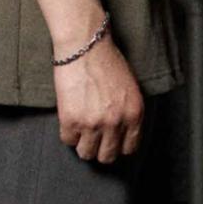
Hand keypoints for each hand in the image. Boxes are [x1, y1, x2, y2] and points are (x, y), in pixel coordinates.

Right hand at [54, 29, 143, 164]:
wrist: (85, 47)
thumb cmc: (107, 62)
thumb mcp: (130, 89)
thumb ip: (128, 112)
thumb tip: (120, 133)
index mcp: (134, 114)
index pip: (129, 148)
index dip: (118, 145)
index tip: (110, 141)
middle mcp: (116, 122)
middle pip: (107, 156)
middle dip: (100, 149)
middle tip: (93, 139)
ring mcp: (93, 124)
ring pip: (86, 153)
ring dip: (82, 144)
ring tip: (80, 131)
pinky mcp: (71, 120)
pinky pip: (68, 141)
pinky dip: (68, 133)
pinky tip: (69, 119)